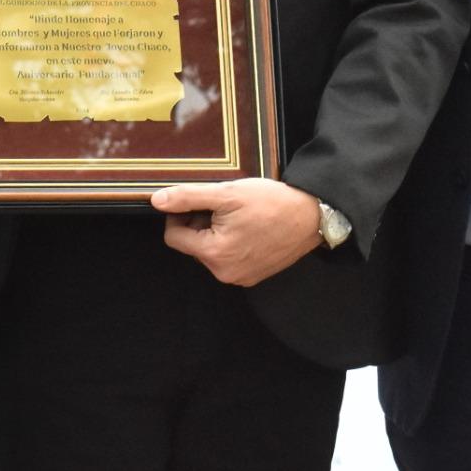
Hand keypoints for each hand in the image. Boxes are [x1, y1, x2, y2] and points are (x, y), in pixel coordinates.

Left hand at [150, 178, 322, 286]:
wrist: (312, 215)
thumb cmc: (272, 203)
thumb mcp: (226, 193)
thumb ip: (188, 197)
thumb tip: (157, 201)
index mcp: (214, 254)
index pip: (174, 237)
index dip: (180, 216)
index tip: (199, 202)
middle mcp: (225, 273)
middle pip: (193, 245)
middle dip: (201, 224)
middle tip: (225, 207)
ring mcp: (241, 277)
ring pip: (211, 251)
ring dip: (217, 232)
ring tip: (241, 217)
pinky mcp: (254, 276)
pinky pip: (230, 258)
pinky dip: (233, 241)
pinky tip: (250, 227)